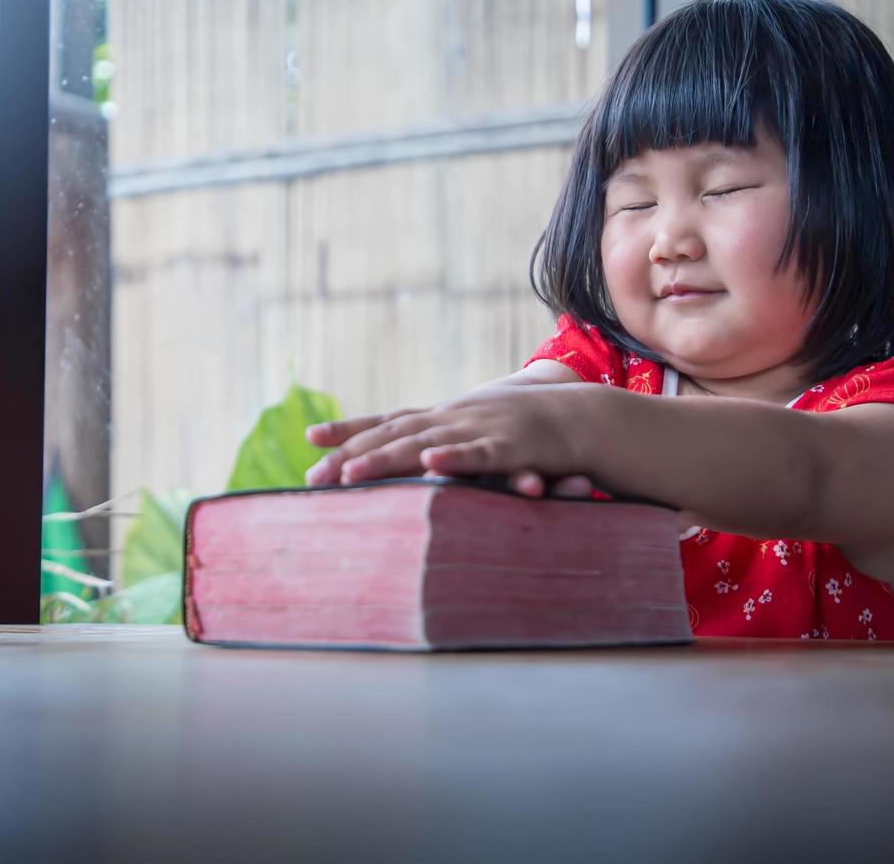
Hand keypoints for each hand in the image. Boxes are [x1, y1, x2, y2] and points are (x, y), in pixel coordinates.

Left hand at [303, 384, 597, 494]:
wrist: (583, 417)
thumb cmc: (528, 433)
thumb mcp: (477, 435)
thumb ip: (445, 447)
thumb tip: (415, 463)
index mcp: (443, 417)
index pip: (386, 421)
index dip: (348, 428)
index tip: (309, 438)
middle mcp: (452, 418)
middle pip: (393, 434)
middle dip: (351, 453)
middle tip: (313, 477)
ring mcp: (479, 428)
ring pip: (425, 444)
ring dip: (387, 457)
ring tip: (351, 472)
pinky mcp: (511, 446)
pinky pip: (479, 455)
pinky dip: (455, 458)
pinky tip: (432, 463)